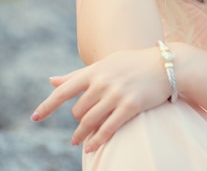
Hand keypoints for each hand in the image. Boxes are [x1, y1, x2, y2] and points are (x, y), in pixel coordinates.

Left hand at [31, 48, 169, 152]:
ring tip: (78, 142)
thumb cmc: (133, 63)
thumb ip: (78, 74)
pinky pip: (108, 129)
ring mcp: (117, 94)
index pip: (65, 89)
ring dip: (82, 135)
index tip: (35, 117)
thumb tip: (51, 81)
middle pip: (78, 110)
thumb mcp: (106, 63)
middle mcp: (103, 81)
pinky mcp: (130, 106)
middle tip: (80, 127)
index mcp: (95, 70)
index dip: (48, 105)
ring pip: (90, 121)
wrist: (166, 65)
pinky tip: (91, 147)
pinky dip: (97, 140)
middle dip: (78, 120)